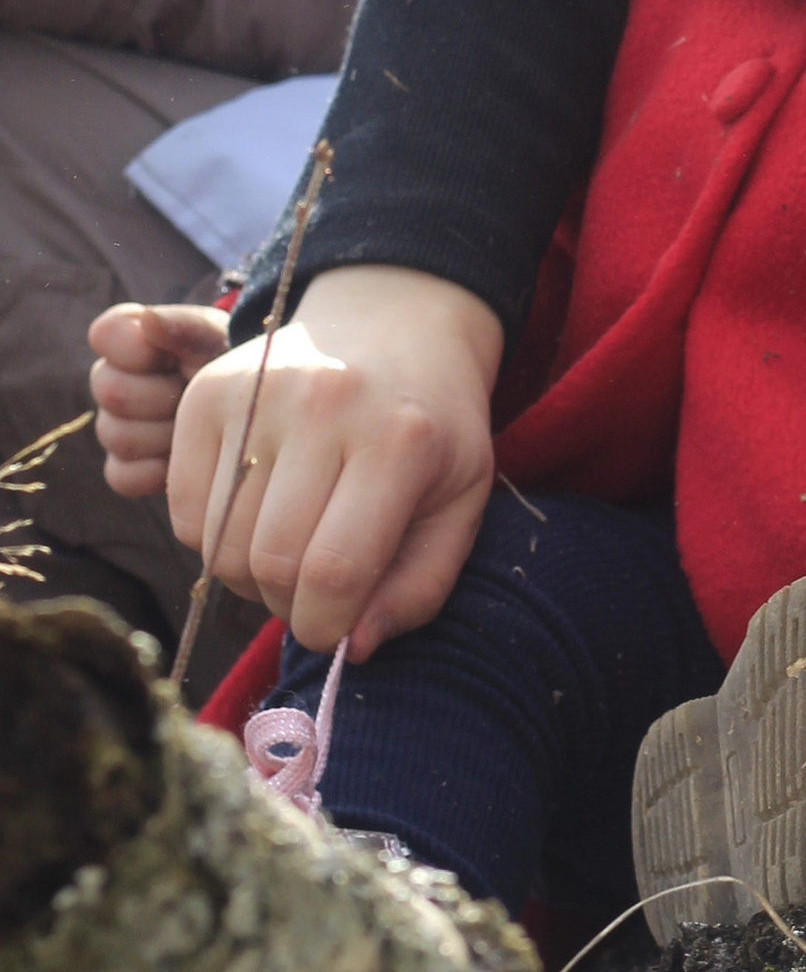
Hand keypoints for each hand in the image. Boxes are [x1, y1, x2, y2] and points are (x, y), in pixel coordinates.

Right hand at [88, 302, 233, 496]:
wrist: (256, 414)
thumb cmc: (235, 367)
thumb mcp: (220, 342)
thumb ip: (186, 328)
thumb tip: (147, 319)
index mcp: (129, 340)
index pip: (105, 336)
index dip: (140, 349)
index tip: (177, 358)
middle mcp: (113, 382)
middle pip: (112, 392)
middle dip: (164, 396)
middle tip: (197, 396)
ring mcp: (116, 428)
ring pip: (118, 437)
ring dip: (168, 435)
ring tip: (201, 426)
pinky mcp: (125, 470)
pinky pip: (124, 476)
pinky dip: (162, 471)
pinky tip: (191, 457)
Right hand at [160, 266, 504, 660]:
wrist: (395, 324)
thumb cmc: (432, 430)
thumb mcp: (460, 505)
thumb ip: (420, 587)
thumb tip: (354, 647)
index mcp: (400, 439)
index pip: (334, 569)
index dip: (325, 625)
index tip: (333, 633)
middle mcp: (326, 406)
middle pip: (267, 561)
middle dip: (286, 604)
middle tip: (311, 592)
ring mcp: (259, 393)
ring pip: (216, 541)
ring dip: (244, 576)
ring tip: (285, 553)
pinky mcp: (207, 392)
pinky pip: (180, 507)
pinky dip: (208, 537)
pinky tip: (252, 518)